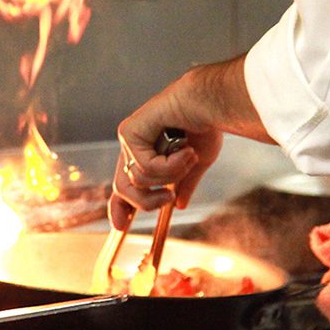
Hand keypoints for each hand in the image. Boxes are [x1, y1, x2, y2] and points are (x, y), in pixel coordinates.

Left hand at [107, 56, 271, 230]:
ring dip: (170, 175)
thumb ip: (184, 183)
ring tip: (189, 157)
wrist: (210, 103)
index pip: (123, 186)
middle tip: (167, 198)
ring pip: (139, 180)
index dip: (119, 208)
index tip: (121, 226)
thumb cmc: (206, 126)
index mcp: (144, 155)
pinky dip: (170, 164)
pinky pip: (145, 166)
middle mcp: (132, 147)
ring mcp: (129, 138)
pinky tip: (185, 149)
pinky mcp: (129, 132)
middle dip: (145, 200)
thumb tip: (179, 204)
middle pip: (122, 188)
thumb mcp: (196, 163)